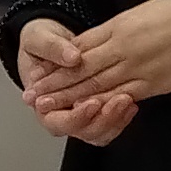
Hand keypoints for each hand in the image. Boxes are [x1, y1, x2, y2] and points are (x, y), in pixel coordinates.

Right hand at [13, 20, 132, 143]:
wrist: (53, 38)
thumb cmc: (41, 41)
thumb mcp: (39, 37)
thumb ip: (53, 48)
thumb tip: (72, 58)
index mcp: (41, 102)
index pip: (56, 122)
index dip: (75, 116)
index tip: (91, 102)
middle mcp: (61, 113)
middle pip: (82, 131)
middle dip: (102, 120)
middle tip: (118, 101)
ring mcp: (80, 114)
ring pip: (99, 132)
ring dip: (115, 119)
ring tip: (127, 99)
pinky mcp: (96, 110)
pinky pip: (111, 124)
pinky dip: (122, 115)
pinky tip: (131, 100)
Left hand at [15, 0, 170, 107]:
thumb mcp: (145, 11)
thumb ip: (120, 27)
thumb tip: (102, 40)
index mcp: (119, 26)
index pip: (80, 47)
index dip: (58, 62)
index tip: (39, 72)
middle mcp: (122, 47)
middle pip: (81, 68)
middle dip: (56, 84)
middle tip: (32, 97)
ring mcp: (138, 66)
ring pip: (97, 85)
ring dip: (71, 98)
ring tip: (48, 107)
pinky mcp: (155, 83)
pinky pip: (123, 96)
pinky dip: (102, 106)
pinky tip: (86, 114)